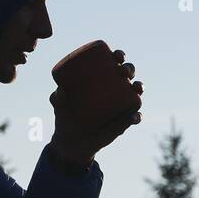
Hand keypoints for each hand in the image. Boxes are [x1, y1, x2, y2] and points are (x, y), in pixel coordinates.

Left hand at [49, 47, 142, 165]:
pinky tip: (134, 117)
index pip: (113, 63)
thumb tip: (60, 90)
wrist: (71, 142)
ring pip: (135, 93)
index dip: (119, 56)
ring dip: (139, 87)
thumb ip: (58, 98)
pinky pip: (134, 118)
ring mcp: (120, 106)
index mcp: (101, 80)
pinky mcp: (123, 122)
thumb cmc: (66, 117)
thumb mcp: (60, 106)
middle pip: (127, 75)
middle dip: (130, 68)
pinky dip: (137, 117)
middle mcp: (113, 90)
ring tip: (136, 88)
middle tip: (123, 70)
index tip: (117, 55)